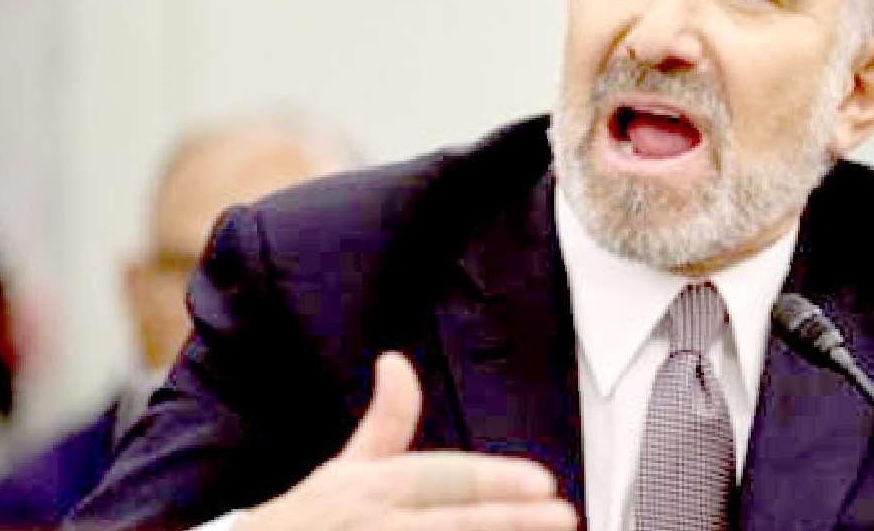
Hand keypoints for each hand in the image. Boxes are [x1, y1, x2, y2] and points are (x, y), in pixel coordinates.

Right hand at [238, 352, 577, 530]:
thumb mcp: (345, 469)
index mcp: (368, 487)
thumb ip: (386, 422)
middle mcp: (371, 524)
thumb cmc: (309, 520)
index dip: (491, 478)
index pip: (439, 478)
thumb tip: (396, 359)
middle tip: (564, 517)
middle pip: (452, 524)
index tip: (543, 482)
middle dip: (510, 521)